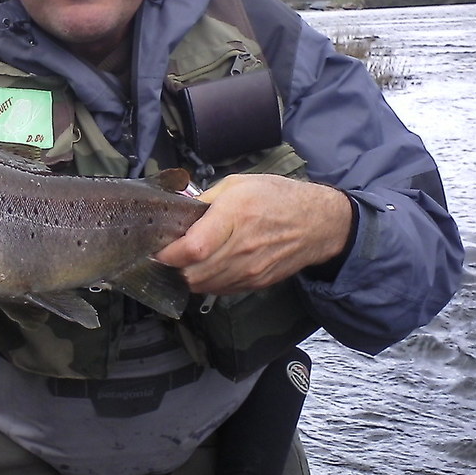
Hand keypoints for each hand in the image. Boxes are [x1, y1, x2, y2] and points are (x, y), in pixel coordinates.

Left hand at [155, 174, 352, 294]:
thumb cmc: (277, 197)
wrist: (318, 224)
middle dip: (172, 267)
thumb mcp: (238, 184)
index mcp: (235, 216)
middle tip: (165, 255)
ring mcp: (250, 269)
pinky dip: (206, 282)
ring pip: (203, 285)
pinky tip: (204, 268)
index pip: (193, 249)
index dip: (169, 254)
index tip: (157, 248)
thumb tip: (179, 211)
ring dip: (187, 276)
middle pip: (193, 273)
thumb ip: (205, 199)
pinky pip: (220, 289)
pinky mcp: (256, 282)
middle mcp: (242, 247)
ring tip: (182, 262)